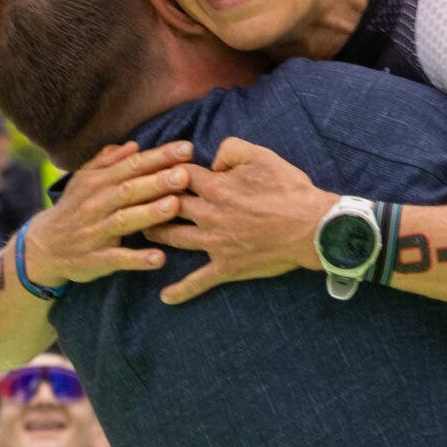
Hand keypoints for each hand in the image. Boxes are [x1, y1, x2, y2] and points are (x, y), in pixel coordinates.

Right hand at [22, 142, 191, 286]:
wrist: (44, 247)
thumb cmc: (74, 208)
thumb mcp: (84, 180)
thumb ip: (108, 162)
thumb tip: (133, 145)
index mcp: (97, 182)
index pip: (131, 165)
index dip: (159, 157)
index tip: (186, 148)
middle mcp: (96, 204)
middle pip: (129, 190)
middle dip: (157, 182)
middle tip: (185, 175)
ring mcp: (95, 233)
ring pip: (124, 221)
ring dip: (149, 214)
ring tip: (175, 206)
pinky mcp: (95, 260)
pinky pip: (117, 259)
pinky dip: (138, 259)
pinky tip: (159, 259)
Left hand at [151, 137, 329, 304]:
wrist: (311, 227)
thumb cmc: (288, 189)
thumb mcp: (261, 155)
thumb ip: (230, 149)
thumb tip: (212, 160)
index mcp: (215, 186)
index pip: (178, 175)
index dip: (165, 169)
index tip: (156, 170)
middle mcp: (208, 215)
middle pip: (167, 206)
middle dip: (149, 201)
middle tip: (134, 200)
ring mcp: (214, 243)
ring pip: (173, 238)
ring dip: (155, 234)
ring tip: (141, 231)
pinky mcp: (226, 266)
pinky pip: (199, 281)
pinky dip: (181, 291)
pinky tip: (165, 297)